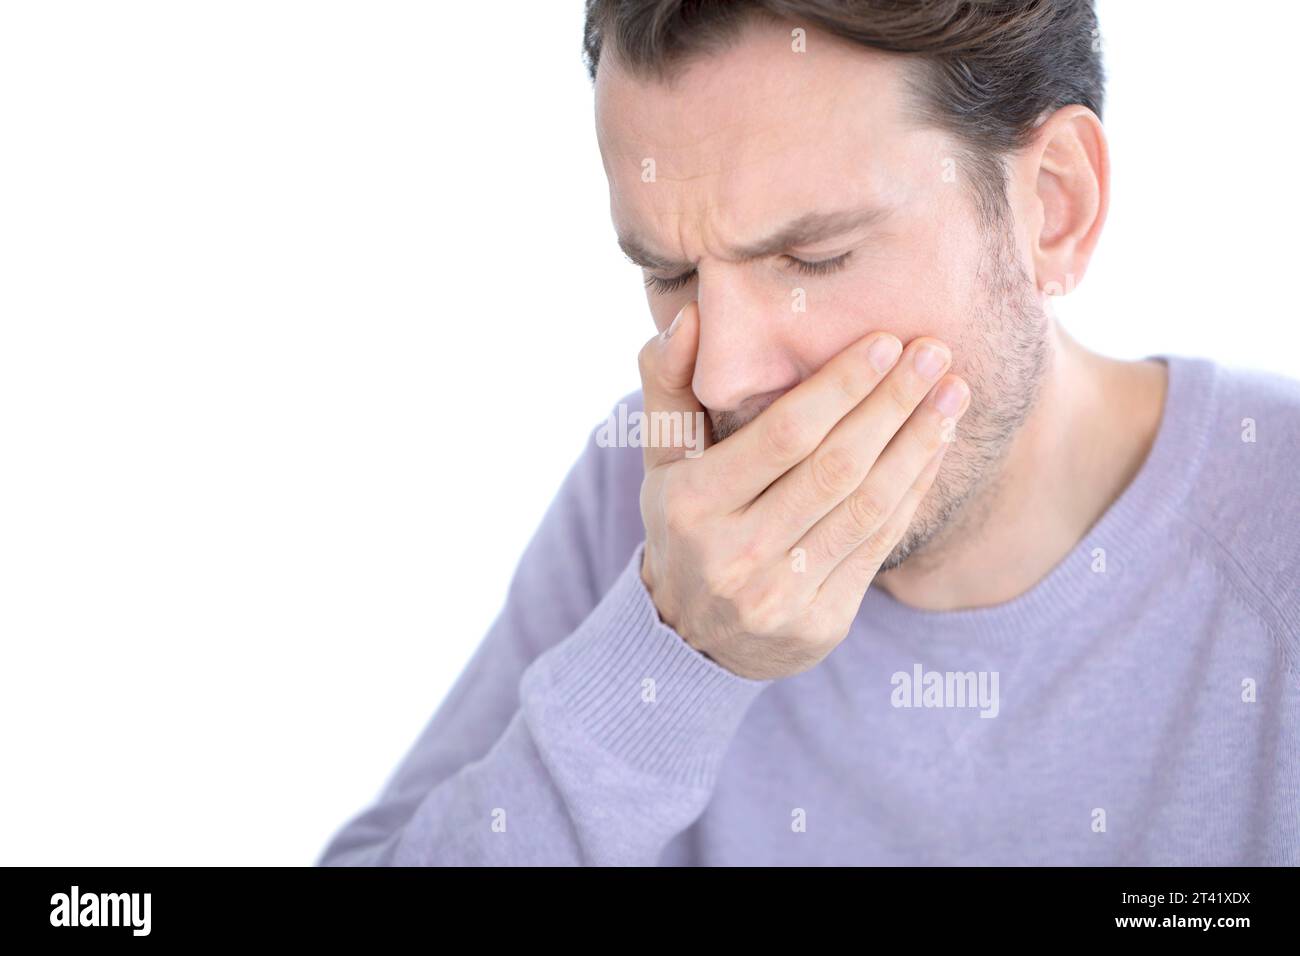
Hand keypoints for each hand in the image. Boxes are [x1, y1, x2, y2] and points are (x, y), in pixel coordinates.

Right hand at [636, 301, 969, 679]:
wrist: (692, 634)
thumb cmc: (684, 520)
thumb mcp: (660, 457)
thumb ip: (667, 382)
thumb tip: (690, 315)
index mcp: (692, 503)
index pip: (783, 436)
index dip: (840, 387)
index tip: (886, 341)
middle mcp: (734, 553)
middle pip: (834, 468)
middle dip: (892, 404)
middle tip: (935, 353)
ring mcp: (779, 595)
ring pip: (866, 507)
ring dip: (918, 445)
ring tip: (954, 395)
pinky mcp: (820, 622)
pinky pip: (878, 545)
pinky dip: (913, 491)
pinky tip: (937, 447)